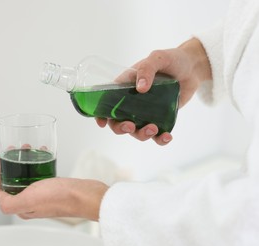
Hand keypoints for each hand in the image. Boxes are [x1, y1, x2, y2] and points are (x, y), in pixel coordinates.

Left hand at [0, 157, 108, 220]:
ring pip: (25, 177)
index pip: (0, 192)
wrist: (84, 195)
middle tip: (13, 151)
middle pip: (12, 182)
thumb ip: (9, 203)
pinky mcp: (53, 189)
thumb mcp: (28, 200)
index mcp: (21, 208)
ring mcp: (41, 196)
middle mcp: (30, 203)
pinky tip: (42, 153)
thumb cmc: (60, 198)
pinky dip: (37, 162)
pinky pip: (39, 174)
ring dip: (23, 162)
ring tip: (27, 149)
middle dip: (10, 165)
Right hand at [97, 38, 211, 144]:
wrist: (193, 68)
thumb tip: (140, 87)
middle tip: (131, 126)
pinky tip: (167, 137)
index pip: (106, 102)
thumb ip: (147, 69)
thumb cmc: (172, 59)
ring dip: (141, 134)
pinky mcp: (160, 119)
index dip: (100, 114)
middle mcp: (131, 102)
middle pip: (118, 122)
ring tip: (154, 129)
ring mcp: (145, 112)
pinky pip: (156, 135)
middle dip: (121, 128)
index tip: (102, 122)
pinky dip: (159, 139)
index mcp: (125, 87)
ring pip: (136, 131)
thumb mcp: (158, 58)